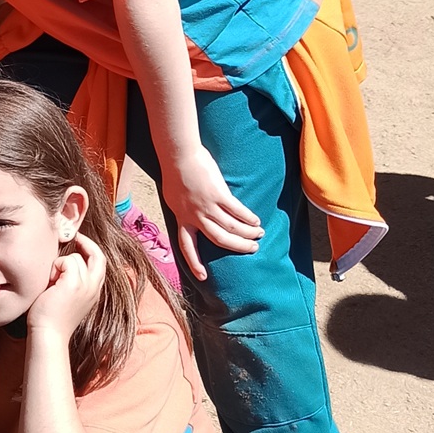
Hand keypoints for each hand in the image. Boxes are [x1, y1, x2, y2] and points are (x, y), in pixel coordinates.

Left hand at [27, 232, 108, 338]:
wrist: (48, 334)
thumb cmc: (51, 317)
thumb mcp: (67, 295)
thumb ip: (71, 280)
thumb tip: (64, 260)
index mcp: (94, 292)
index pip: (100, 264)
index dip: (91, 250)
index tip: (79, 241)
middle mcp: (94, 288)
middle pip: (98, 256)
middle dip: (87, 243)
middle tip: (75, 236)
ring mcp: (86, 286)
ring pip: (76, 258)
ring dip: (60, 264)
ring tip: (51, 281)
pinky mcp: (74, 284)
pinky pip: (67, 261)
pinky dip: (56, 267)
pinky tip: (50, 283)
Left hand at [160, 144, 261, 279]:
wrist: (179, 155)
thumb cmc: (176, 172)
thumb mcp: (175, 197)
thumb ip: (185, 210)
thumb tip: (195, 217)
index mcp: (182, 218)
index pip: (187, 246)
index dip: (194, 262)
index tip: (203, 277)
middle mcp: (195, 216)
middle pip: (219, 239)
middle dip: (237, 247)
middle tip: (251, 250)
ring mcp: (207, 206)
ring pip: (231, 227)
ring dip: (247, 233)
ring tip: (258, 235)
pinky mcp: (218, 194)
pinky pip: (238, 212)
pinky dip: (249, 218)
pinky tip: (256, 221)